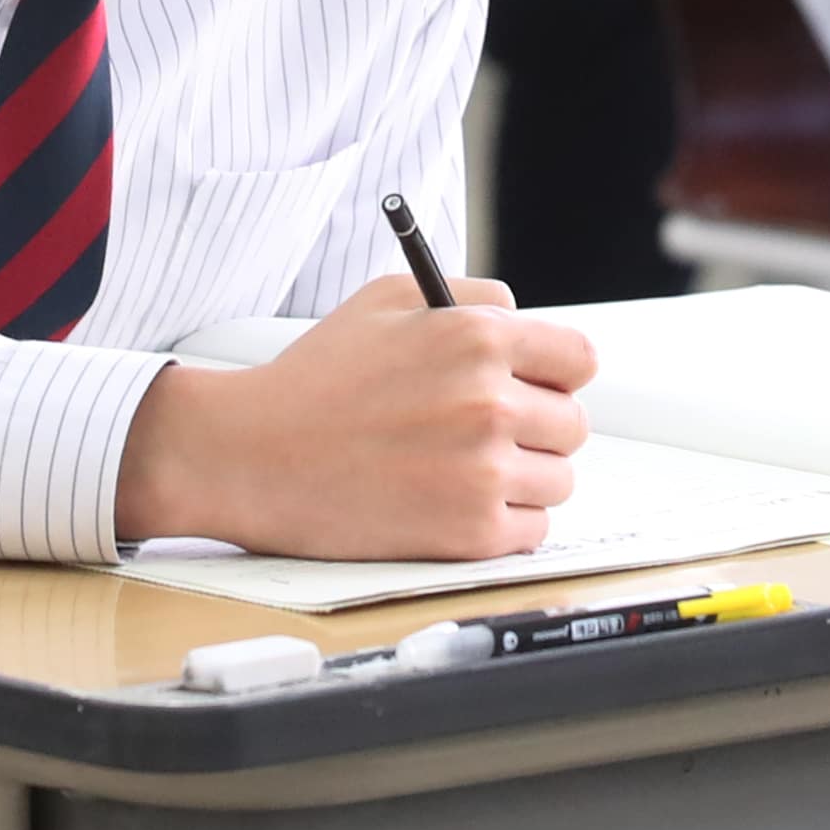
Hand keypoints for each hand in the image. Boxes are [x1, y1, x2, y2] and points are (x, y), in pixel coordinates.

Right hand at [116, 274, 594, 558]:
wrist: (250, 456)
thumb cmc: (312, 380)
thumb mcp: (387, 301)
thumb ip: (468, 297)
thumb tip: (524, 318)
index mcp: (475, 337)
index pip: (579, 359)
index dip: (557, 374)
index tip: (539, 386)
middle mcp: (489, 401)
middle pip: (572, 424)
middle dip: (537, 429)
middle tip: (487, 434)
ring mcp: (483, 470)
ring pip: (558, 480)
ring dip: (523, 479)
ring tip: (462, 471)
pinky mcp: (470, 532)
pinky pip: (533, 530)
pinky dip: (505, 524)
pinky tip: (455, 505)